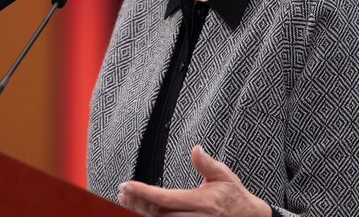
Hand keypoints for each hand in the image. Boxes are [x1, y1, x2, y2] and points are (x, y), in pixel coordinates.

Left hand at [117, 145, 271, 216]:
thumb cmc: (235, 198)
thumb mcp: (224, 176)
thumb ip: (207, 164)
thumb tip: (196, 149)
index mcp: (201, 203)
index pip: (165, 199)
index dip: (143, 193)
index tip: (127, 185)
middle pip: (157, 213)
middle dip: (137, 202)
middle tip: (123, 192)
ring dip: (141, 210)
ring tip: (127, 199)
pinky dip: (152, 216)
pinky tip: (142, 209)